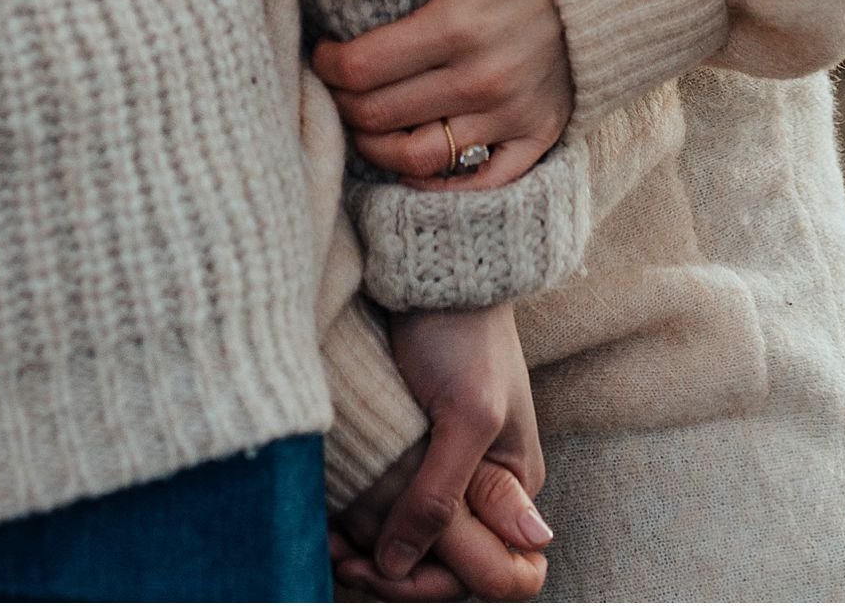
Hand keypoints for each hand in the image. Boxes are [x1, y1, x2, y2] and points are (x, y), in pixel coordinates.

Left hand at [314, 0, 572, 189]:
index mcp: (459, 26)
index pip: (362, 68)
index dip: (327, 64)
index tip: (323, 51)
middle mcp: (484, 79)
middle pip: (380, 115)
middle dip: (343, 102)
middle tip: (338, 84)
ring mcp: (512, 114)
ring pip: (418, 158)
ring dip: (375, 146)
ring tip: (365, 120)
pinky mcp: (537, 135)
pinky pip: (479, 183)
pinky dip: (439, 183)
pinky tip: (413, 162)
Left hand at [338, 305, 549, 592]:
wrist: (435, 271)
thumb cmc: (464, 335)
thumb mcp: (468, 414)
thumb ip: (443, 495)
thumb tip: (409, 567)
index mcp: (514, 488)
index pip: (492, 574)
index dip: (439, 584)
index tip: (387, 569)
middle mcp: (483, 490)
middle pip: (445, 569)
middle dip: (395, 574)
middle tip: (343, 561)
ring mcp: (445, 474)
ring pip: (412, 548)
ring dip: (371, 556)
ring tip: (329, 544)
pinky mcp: (411, 457)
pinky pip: (390, 515)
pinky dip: (361, 529)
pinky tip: (331, 526)